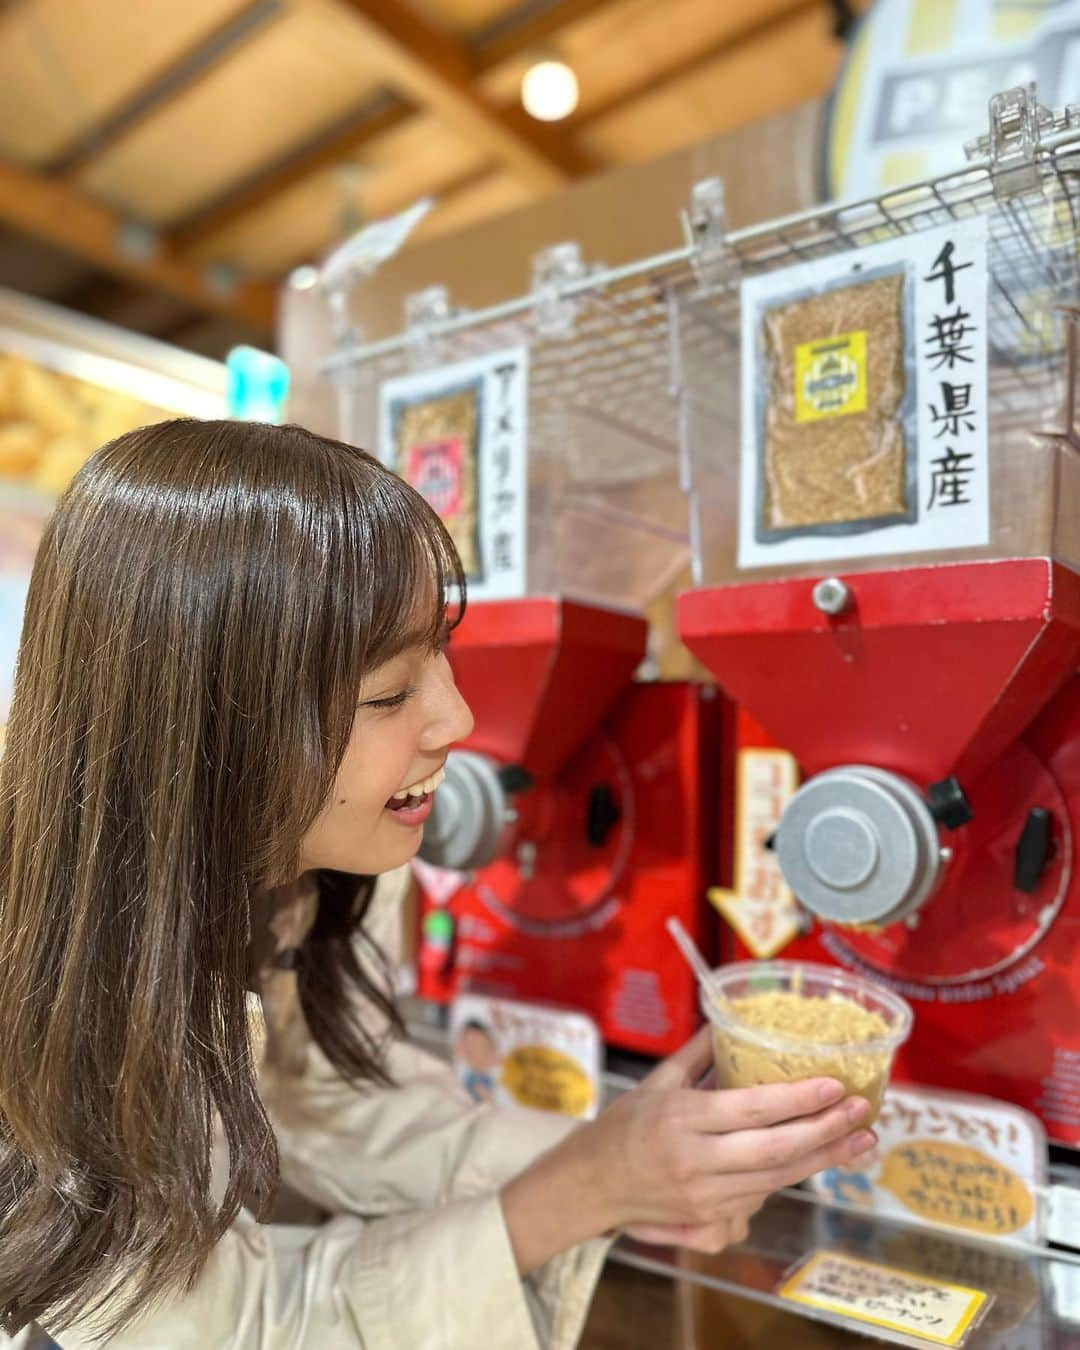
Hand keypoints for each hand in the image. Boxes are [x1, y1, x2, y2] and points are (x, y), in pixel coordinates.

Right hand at [500, 1028, 874, 1274]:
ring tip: (860, 1140)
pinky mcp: (710, 1220)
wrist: (592, 1185)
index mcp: (681, 1118)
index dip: (797, 1100)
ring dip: (824, 1160)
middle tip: (862, 1113)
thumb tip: (734, 1019)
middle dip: (826, 1132)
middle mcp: (695, 1160)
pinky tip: (824, 1159)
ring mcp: (704, 1197)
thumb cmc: (624, 1126)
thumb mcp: (657, 1082)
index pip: (751, 1109)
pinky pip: (762, 1197)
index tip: (834, 1086)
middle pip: (774, 1152)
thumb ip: (698, 1053)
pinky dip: (795, 1177)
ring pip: (777, 1180)